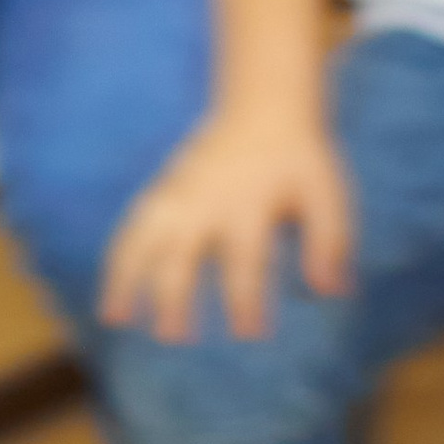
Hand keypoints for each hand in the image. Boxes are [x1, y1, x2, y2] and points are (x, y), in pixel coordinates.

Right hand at [102, 116, 353, 343]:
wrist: (263, 105)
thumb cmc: (298, 159)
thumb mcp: (326, 194)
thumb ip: (329, 242)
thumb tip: (331, 292)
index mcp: (248, 203)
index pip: (245, 258)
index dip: (246, 298)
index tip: (248, 335)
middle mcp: (205, 200)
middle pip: (181, 250)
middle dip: (175, 294)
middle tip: (174, 338)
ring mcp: (178, 193)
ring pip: (141, 236)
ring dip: (126, 276)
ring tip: (114, 319)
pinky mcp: (163, 190)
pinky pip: (132, 226)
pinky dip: (117, 258)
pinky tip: (112, 295)